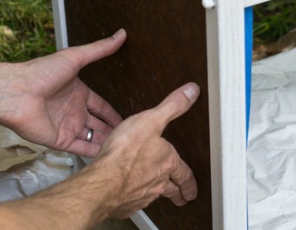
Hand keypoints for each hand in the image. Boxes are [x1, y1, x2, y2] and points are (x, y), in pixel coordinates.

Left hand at [2, 29, 126, 156]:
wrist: (16, 93)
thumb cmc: (42, 72)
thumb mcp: (75, 57)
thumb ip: (99, 49)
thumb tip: (121, 33)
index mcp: (78, 93)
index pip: (101, 106)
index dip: (113, 113)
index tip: (130, 119)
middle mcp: (74, 111)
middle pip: (98, 124)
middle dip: (113, 131)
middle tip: (131, 137)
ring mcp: (67, 127)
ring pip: (92, 138)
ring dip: (106, 143)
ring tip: (125, 149)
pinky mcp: (60, 141)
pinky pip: (80, 148)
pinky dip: (94, 153)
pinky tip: (109, 157)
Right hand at [94, 82, 199, 217]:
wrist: (104, 181)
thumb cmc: (125, 152)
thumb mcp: (151, 120)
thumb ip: (172, 106)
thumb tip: (191, 92)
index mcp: (167, 162)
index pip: (184, 175)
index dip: (189, 182)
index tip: (191, 190)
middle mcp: (158, 181)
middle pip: (172, 191)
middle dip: (179, 195)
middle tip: (182, 198)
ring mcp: (142, 195)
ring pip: (153, 197)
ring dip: (156, 196)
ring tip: (155, 194)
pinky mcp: (125, 204)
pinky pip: (132, 203)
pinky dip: (132, 199)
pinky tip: (127, 196)